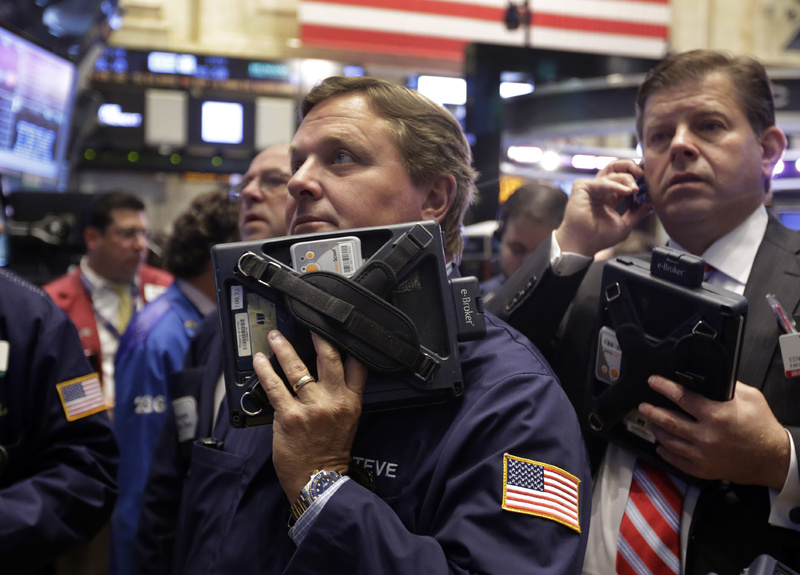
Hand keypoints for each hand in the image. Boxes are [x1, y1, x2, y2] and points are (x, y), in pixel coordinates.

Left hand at [253, 330, 367, 499]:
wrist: (318, 481)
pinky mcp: (289, 416)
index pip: (358, 365)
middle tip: (308, 322)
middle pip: (329, 359)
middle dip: (318, 337)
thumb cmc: (329, 452)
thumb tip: (324, 371)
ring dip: (283, 348)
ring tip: (275, 337)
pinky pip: (275, 386)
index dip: (350, 343)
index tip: (340, 328)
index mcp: (351, 402)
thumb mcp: (348, 422)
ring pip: (297, 368)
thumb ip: (342, 396)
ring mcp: (311, 408)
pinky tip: (259, 361)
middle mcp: (334, 402)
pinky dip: (265, 370)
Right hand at [555, 159, 651, 256]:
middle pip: (616, 168)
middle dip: (631, 167)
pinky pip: (603, 182)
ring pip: (611, 172)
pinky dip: (616, 185)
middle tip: (642, 174)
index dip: (636, 178)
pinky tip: (627, 191)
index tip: (648, 182)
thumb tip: (651, 205)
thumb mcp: (625, 225)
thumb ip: (637, 214)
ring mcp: (591, 187)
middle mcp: (600, 189)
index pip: (623, 179)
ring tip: (635, 189)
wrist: (583, 244)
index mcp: (609, 196)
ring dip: (626, 178)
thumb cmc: (598, 237)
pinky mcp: (582, 187)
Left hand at [639, 376, 790, 488]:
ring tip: (650, 421)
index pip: (682, 397)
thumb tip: (709, 377)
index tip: (653, 381)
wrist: (773, 459)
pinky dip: (666, 452)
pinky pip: (677, 461)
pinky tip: (660, 445)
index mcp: (716, 415)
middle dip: (652, 411)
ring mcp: (702, 455)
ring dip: (656, 430)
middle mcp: (706, 436)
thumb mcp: (751, 398)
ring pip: (669, 441)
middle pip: (669, 421)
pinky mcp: (703, 469)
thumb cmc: (762, 426)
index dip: (664, 387)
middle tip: (643, 405)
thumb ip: (729, 386)